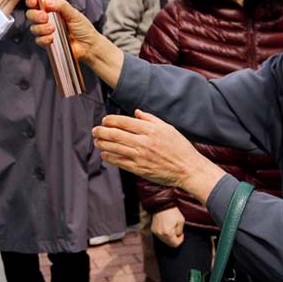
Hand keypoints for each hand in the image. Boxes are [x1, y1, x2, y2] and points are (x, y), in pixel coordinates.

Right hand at [27, 0, 123, 87]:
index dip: (32, 1)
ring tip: (53, 29)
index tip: (34, 2)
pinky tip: (52, 38)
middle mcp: (47, 19)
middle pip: (31, 14)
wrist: (89, 46)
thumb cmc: (83, 28)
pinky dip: (44, 39)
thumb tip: (47, 1)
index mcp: (53, 9)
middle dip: (35, 15)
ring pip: (33, 28)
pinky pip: (38, 40)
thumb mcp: (74, 14)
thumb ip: (61, 5)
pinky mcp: (47, 42)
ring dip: (41, 28)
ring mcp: (46, 31)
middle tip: (44, 17)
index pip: (37, 2)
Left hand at [92, 110, 225, 204]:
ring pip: (115, 148)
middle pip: (116, 135)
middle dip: (101, 131)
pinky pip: (120, 162)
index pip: (124, 122)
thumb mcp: (167, 128)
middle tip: (95, 130)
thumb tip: (136, 112)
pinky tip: (104, 154)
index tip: (104, 120)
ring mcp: (140, 157)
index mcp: (150, 130)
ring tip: (96, 141)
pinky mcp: (139, 169)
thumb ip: (150, 119)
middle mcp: (143, 142)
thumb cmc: (179, 147)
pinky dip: (110, 157)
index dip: (111, 120)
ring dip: (102, 144)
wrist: (187, 169)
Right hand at [151, 207, 184, 247]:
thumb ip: (180, 231)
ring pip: (164, 240)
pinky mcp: (153, 229)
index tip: (182, 234)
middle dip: (174, 239)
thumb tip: (178, 235)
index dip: (180, 240)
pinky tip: (167, 227)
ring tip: (172, 228)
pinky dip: (164, 234)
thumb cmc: (172, 211)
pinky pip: (160, 236)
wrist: (162, 204)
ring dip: (169, 237)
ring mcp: (156, 232)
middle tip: (177, 232)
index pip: (175, 244)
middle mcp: (160, 234)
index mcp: (167, 233)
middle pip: (169, 244)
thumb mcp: (181, 220)